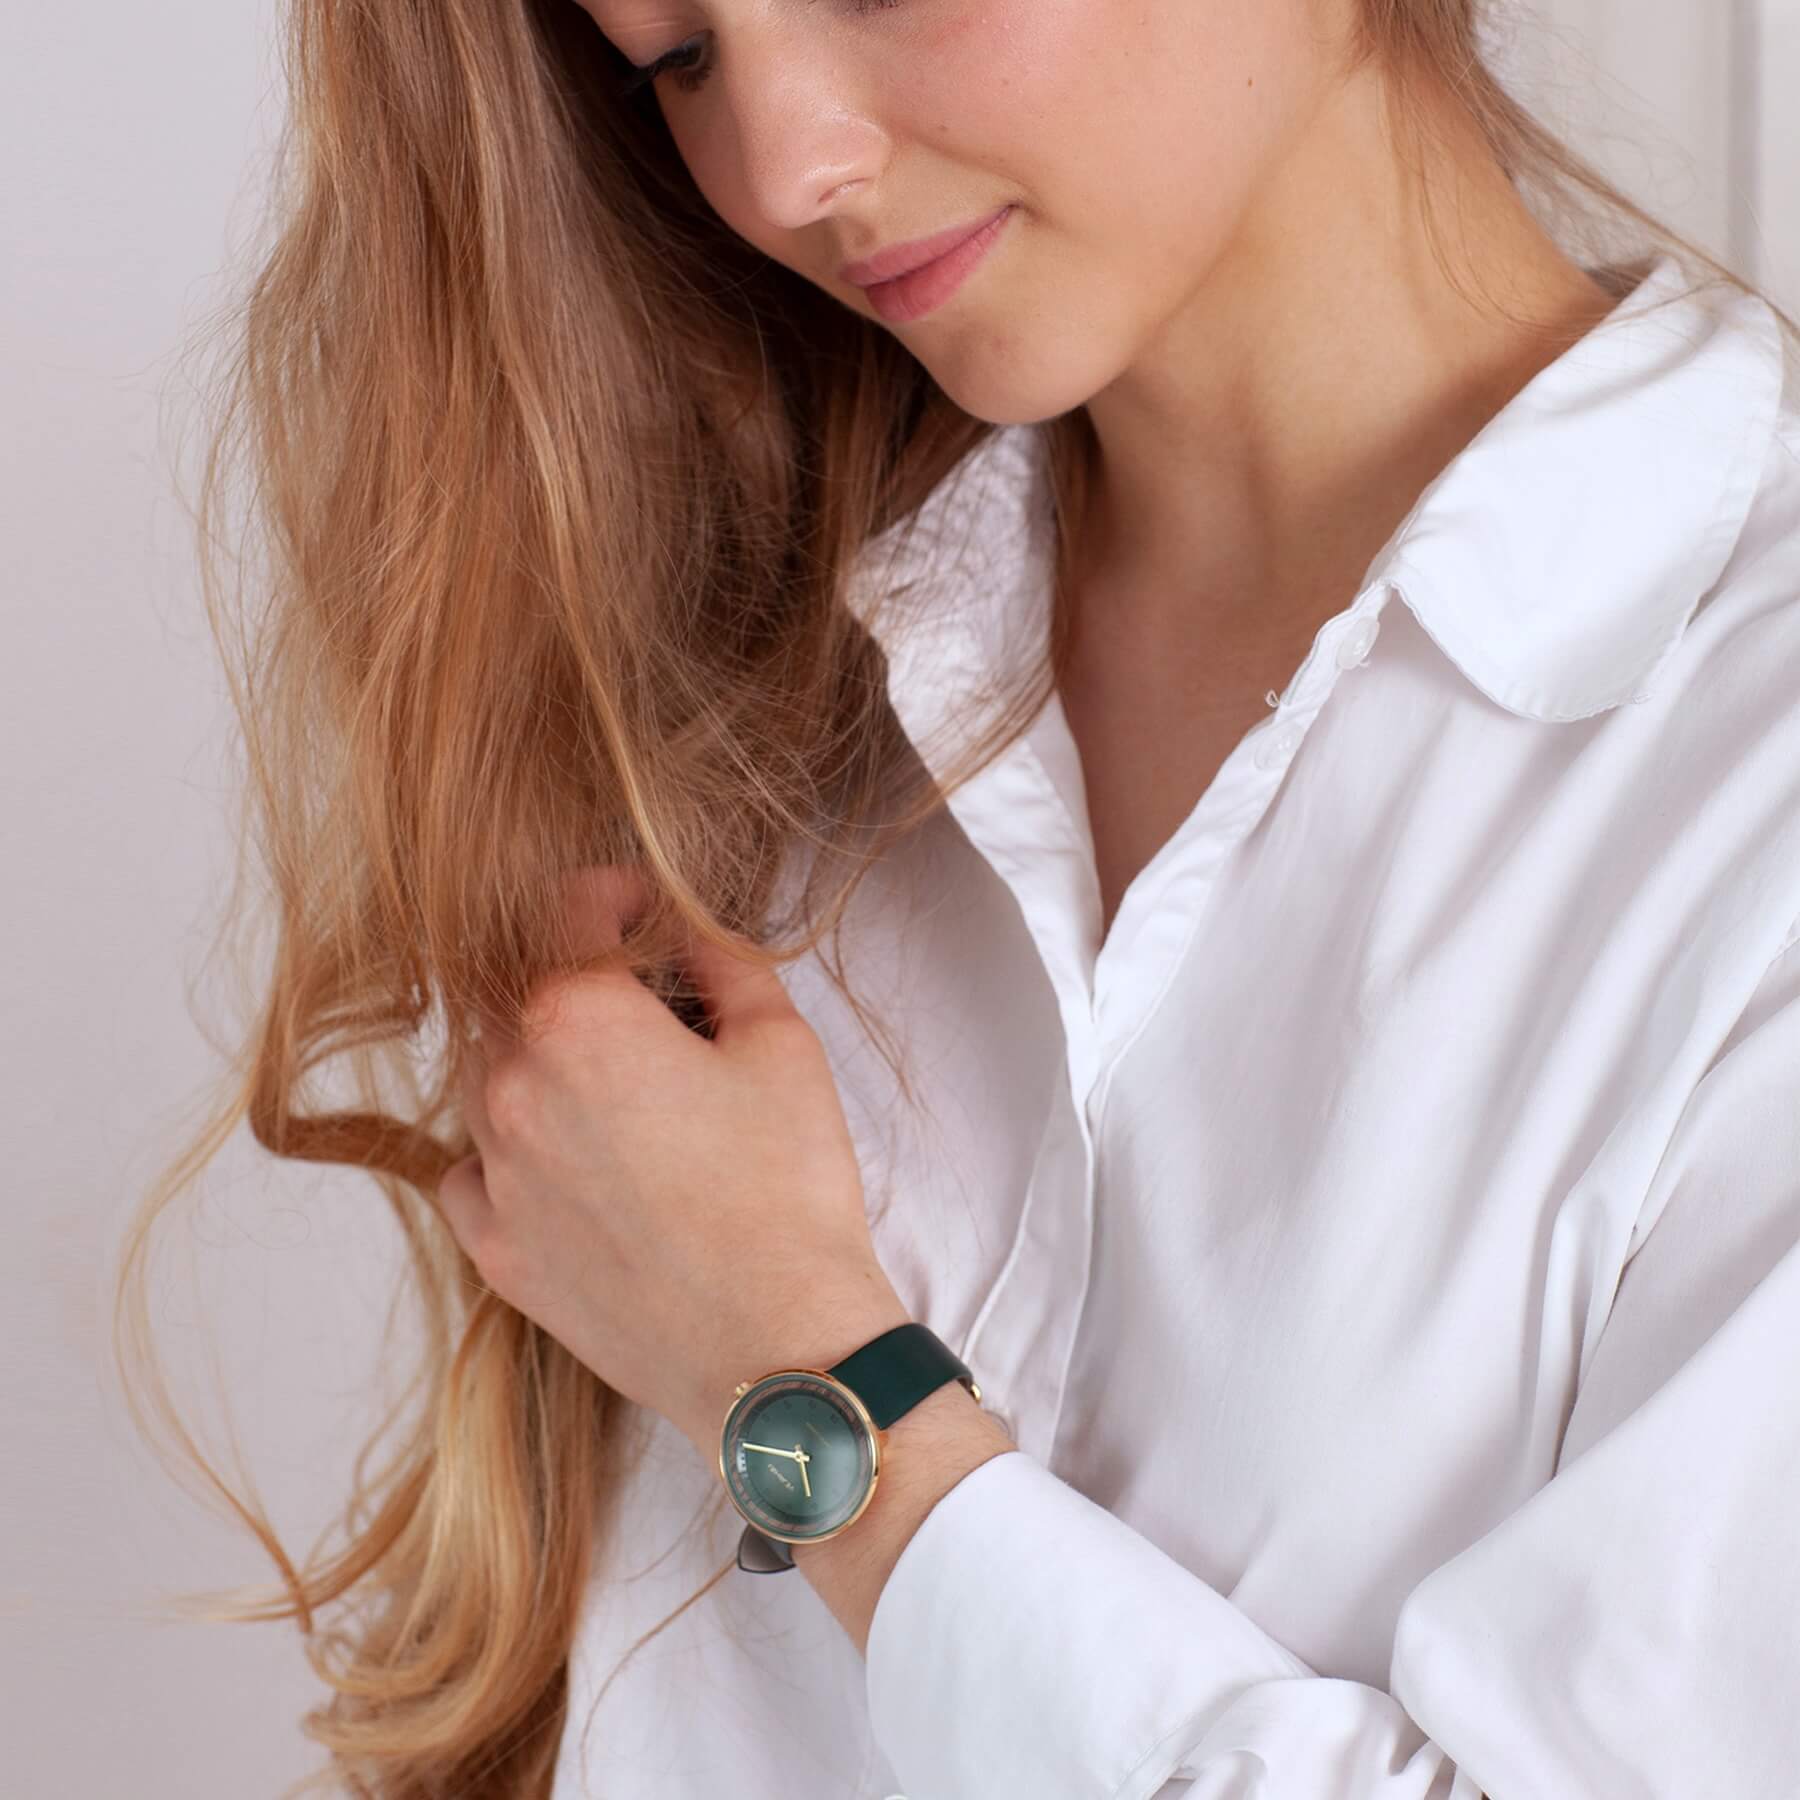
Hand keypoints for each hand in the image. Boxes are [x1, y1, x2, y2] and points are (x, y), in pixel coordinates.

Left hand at [435, 862, 910, 1454]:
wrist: (775, 1344)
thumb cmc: (789, 1190)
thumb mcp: (781, 1044)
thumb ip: (725, 963)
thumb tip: (690, 933)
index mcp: (578, 1017)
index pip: (566, 907)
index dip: (613, 891)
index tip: (644, 905)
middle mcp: (513, 1085)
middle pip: (514, 986)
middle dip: (570, 971)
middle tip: (636, 991)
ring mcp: (496, 1172)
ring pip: (483, 1073)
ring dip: (535, 1052)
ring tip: (607, 1074)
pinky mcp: (497, 1249)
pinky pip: (473, 1168)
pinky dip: (508, 1143)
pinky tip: (564, 1154)